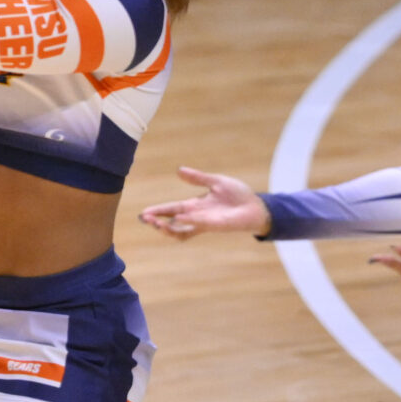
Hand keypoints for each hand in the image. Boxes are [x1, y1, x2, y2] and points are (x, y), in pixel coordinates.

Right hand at [139, 166, 270, 237]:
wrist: (256, 206)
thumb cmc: (238, 195)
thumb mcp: (215, 181)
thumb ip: (197, 178)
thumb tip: (179, 170)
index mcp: (195, 205)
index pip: (172, 209)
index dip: (158, 211)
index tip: (144, 213)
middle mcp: (197, 216)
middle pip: (172, 222)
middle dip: (157, 222)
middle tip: (145, 219)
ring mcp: (205, 223)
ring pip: (181, 230)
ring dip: (168, 228)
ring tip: (156, 223)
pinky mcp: (215, 225)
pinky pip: (198, 225)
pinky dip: (187, 221)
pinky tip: (178, 217)